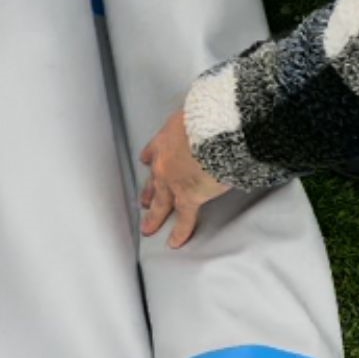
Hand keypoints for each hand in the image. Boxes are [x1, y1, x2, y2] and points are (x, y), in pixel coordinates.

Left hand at [139, 109, 230, 248]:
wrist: (214, 132)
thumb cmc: (209, 118)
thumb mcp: (195, 115)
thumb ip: (196, 123)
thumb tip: (208, 121)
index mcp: (167, 139)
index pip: (154, 151)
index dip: (150, 158)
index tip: (146, 161)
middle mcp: (165, 161)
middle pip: (154, 181)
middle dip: (149, 193)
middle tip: (144, 202)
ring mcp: (173, 181)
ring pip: (161, 202)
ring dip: (155, 216)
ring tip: (149, 227)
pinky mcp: (189, 196)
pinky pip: (184, 219)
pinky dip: (180, 232)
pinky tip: (174, 242)